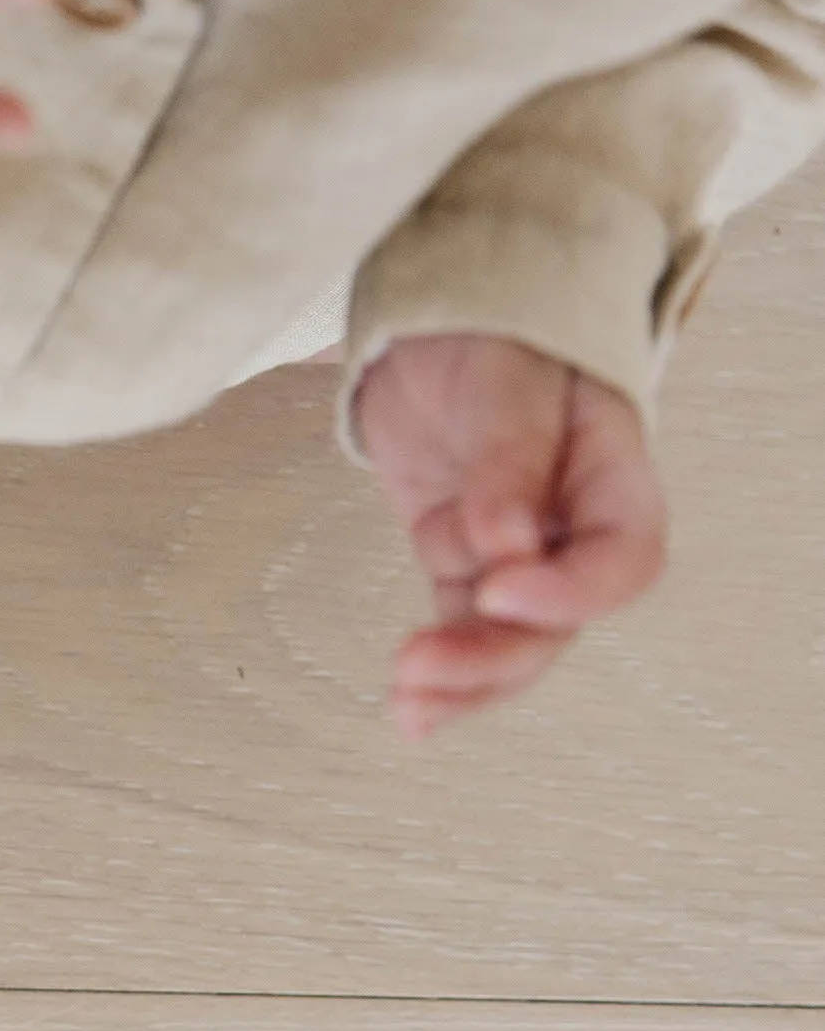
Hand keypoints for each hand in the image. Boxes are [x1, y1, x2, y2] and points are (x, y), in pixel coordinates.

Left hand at [354, 333, 668, 739]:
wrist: (443, 321)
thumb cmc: (495, 336)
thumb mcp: (508, 380)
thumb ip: (510, 459)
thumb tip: (504, 542)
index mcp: (612, 478)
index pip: (622, 558)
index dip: (572, 591)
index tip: (499, 589)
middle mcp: (573, 528)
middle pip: (556, 620)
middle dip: (495, 654)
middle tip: (423, 668)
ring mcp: (516, 551)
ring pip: (505, 638)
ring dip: (461, 675)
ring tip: (407, 703)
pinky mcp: (461, 560)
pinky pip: (459, 625)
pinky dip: (437, 666)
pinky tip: (408, 709)